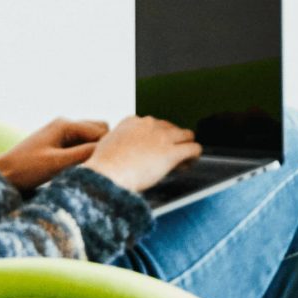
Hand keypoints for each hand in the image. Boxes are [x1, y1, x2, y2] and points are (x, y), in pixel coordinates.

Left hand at [0, 116, 108, 190]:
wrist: (1, 175)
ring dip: (93, 152)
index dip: (106, 148)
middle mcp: (65, 125)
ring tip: (85, 169)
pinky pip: (81, 147)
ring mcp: (61, 135)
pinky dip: (84, 156)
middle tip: (96, 166)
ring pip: (91, 139)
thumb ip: (84, 154)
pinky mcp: (58, 146)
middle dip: (102, 147)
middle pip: (99, 130)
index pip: (100, 131)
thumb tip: (110, 150)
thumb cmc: (25, 169)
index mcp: (65, 125)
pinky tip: (77, 170)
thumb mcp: (57, 163)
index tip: (105, 165)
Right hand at [82, 115, 203, 193]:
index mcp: (133, 122)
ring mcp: (162, 137)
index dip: (157, 138)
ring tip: (183, 160)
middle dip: (172, 142)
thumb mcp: (107, 145)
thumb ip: (119, 142)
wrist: (106, 175)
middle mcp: (150, 125)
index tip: (155, 149)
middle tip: (169, 158)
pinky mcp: (172, 152)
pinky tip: (189, 163)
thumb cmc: (103, 168)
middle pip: (171, 129)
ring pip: (187, 135)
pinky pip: (194, 148)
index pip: (154, 125)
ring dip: (186, 147)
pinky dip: (194, 156)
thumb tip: (124, 151)